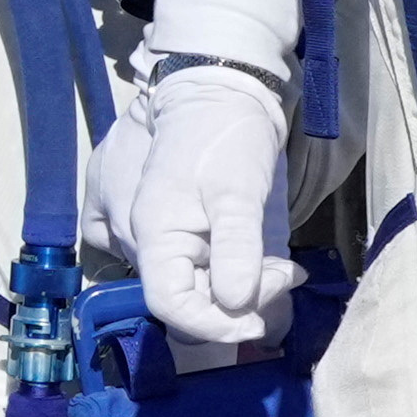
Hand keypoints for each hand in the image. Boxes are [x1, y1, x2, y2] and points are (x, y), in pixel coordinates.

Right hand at [123, 59, 297, 361]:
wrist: (214, 90)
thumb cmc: (227, 137)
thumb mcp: (241, 192)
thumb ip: (238, 249)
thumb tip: (236, 305)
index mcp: (151, 234)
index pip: (171, 308)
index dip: (216, 326)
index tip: (260, 322)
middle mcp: (133, 238)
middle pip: (182, 298)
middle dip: (236, 299)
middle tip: (283, 272)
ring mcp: (137, 229)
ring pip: (185, 283)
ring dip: (233, 283)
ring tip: (274, 262)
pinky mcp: (151, 223)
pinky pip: (181, 265)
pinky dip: (218, 268)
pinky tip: (244, 253)